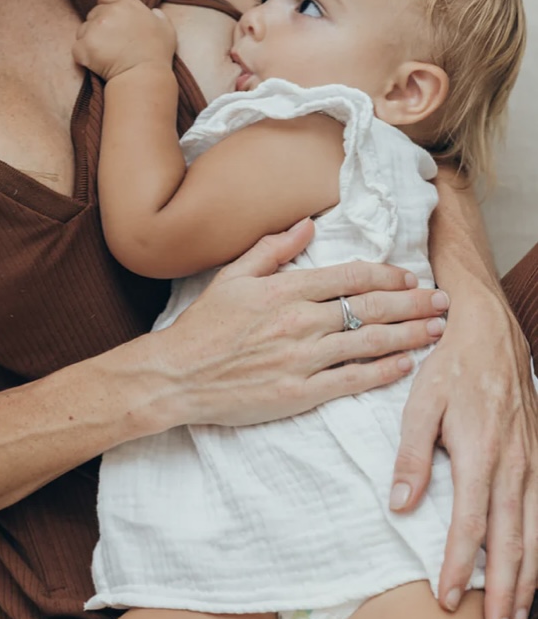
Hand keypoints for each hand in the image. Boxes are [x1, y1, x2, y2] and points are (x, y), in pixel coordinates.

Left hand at [72, 0, 175, 81]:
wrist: (144, 78)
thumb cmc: (157, 55)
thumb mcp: (166, 29)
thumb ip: (158, 16)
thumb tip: (153, 12)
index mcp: (126, 4)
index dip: (107, 4)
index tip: (113, 18)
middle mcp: (108, 13)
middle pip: (94, 13)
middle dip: (100, 26)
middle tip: (113, 43)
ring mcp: (94, 30)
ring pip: (83, 30)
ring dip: (90, 40)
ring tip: (107, 55)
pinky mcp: (84, 47)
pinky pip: (77, 49)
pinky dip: (84, 56)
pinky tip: (98, 63)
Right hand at [156, 218, 449, 428]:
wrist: (176, 376)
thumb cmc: (203, 326)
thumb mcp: (232, 276)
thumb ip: (272, 249)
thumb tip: (307, 225)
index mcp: (284, 290)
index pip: (349, 276)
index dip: (386, 274)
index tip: (409, 275)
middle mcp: (299, 321)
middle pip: (369, 307)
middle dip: (412, 303)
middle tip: (443, 301)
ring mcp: (301, 359)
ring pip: (368, 343)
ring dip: (408, 335)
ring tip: (436, 331)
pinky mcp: (299, 393)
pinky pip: (350, 380)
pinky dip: (382, 372)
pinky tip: (405, 365)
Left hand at [389, 284, 537, 618]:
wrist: (488, 329)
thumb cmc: (449, 365)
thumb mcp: (418, 402)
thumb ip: (411, 454)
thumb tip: (400, 504)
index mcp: (480, 453)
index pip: (469, 525)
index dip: (459, 566)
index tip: (447, 600)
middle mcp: (514, 464)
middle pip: (512, 541)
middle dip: (503, 591)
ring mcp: (534, 461)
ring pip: (537, 533)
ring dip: (530, 580)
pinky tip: (536, 571)